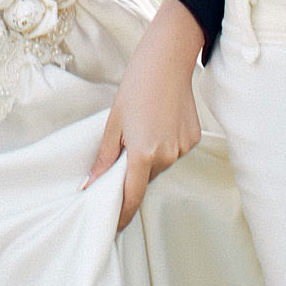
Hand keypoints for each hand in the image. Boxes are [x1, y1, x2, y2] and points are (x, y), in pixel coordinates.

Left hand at [83, 0, 203, 232]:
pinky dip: (164, 144)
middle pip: (145, 178)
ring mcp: (183, 148)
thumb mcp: (113, 122)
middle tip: (123, 152)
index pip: (131, 196)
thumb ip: (105, 157)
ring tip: (143, 127)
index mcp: (143, 154)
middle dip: (132, 173)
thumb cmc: (136, 86)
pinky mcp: (193, 139)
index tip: (113, 226)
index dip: (122, 214)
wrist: (168, 60)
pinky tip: (160, 122)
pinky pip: (174, 151)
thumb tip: (92, 183)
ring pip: (160, 164)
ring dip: (148, 157)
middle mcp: (167, 156)